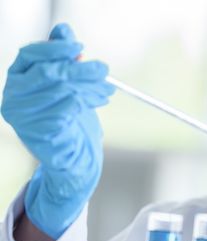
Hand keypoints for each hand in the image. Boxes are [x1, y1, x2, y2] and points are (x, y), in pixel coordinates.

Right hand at [1, 23, 114, 238]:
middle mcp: (13, 97)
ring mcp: (23, 117)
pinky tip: (97, 103)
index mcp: (17, 80)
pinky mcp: (38, 132)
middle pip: (48, 72)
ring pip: (62, 90)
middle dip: (80, 69)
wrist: (73, 155)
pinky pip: (67, 109)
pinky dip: (87, 103)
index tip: (80, 46)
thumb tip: (64, 30)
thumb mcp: (67, 84)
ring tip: (105, 90)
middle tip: (104, 70)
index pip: (29, 55)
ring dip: (90, 87)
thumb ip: (64, 58)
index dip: (54, 48)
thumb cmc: (69, 118)